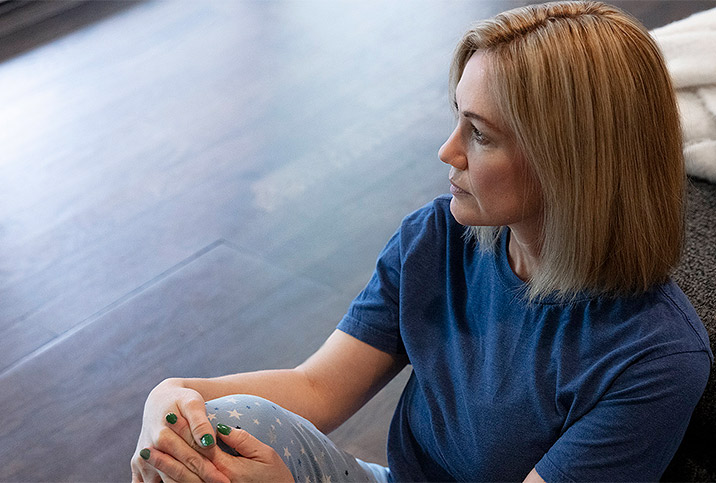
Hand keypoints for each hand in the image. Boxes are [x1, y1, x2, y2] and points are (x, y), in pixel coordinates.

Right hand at [131, 379, 227, 482]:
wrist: (160, 402)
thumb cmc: (181, 400)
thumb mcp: (192, 403)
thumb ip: (200, 422)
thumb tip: (208, 442)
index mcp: (163, 436)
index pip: (191, 457)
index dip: (209, 469)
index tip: (224, 478)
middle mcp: (149, 450)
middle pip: (178, 472)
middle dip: (201, 481)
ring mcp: (141, 461)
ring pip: (167, 481)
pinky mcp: (138, 467)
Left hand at [141, 423, 292, 482]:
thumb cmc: (276, 476)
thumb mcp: (265, 455)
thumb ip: (242, 441)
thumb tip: (218, 429)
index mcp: (230, 471)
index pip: (201, 448)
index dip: (185, 431)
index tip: (172, 416)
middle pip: (187, 464)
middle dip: (168, 448)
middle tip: (154, 431)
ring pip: (182, 481)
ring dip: (164, 466)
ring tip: (147, 451)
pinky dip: (171, 481)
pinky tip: (160, 473)